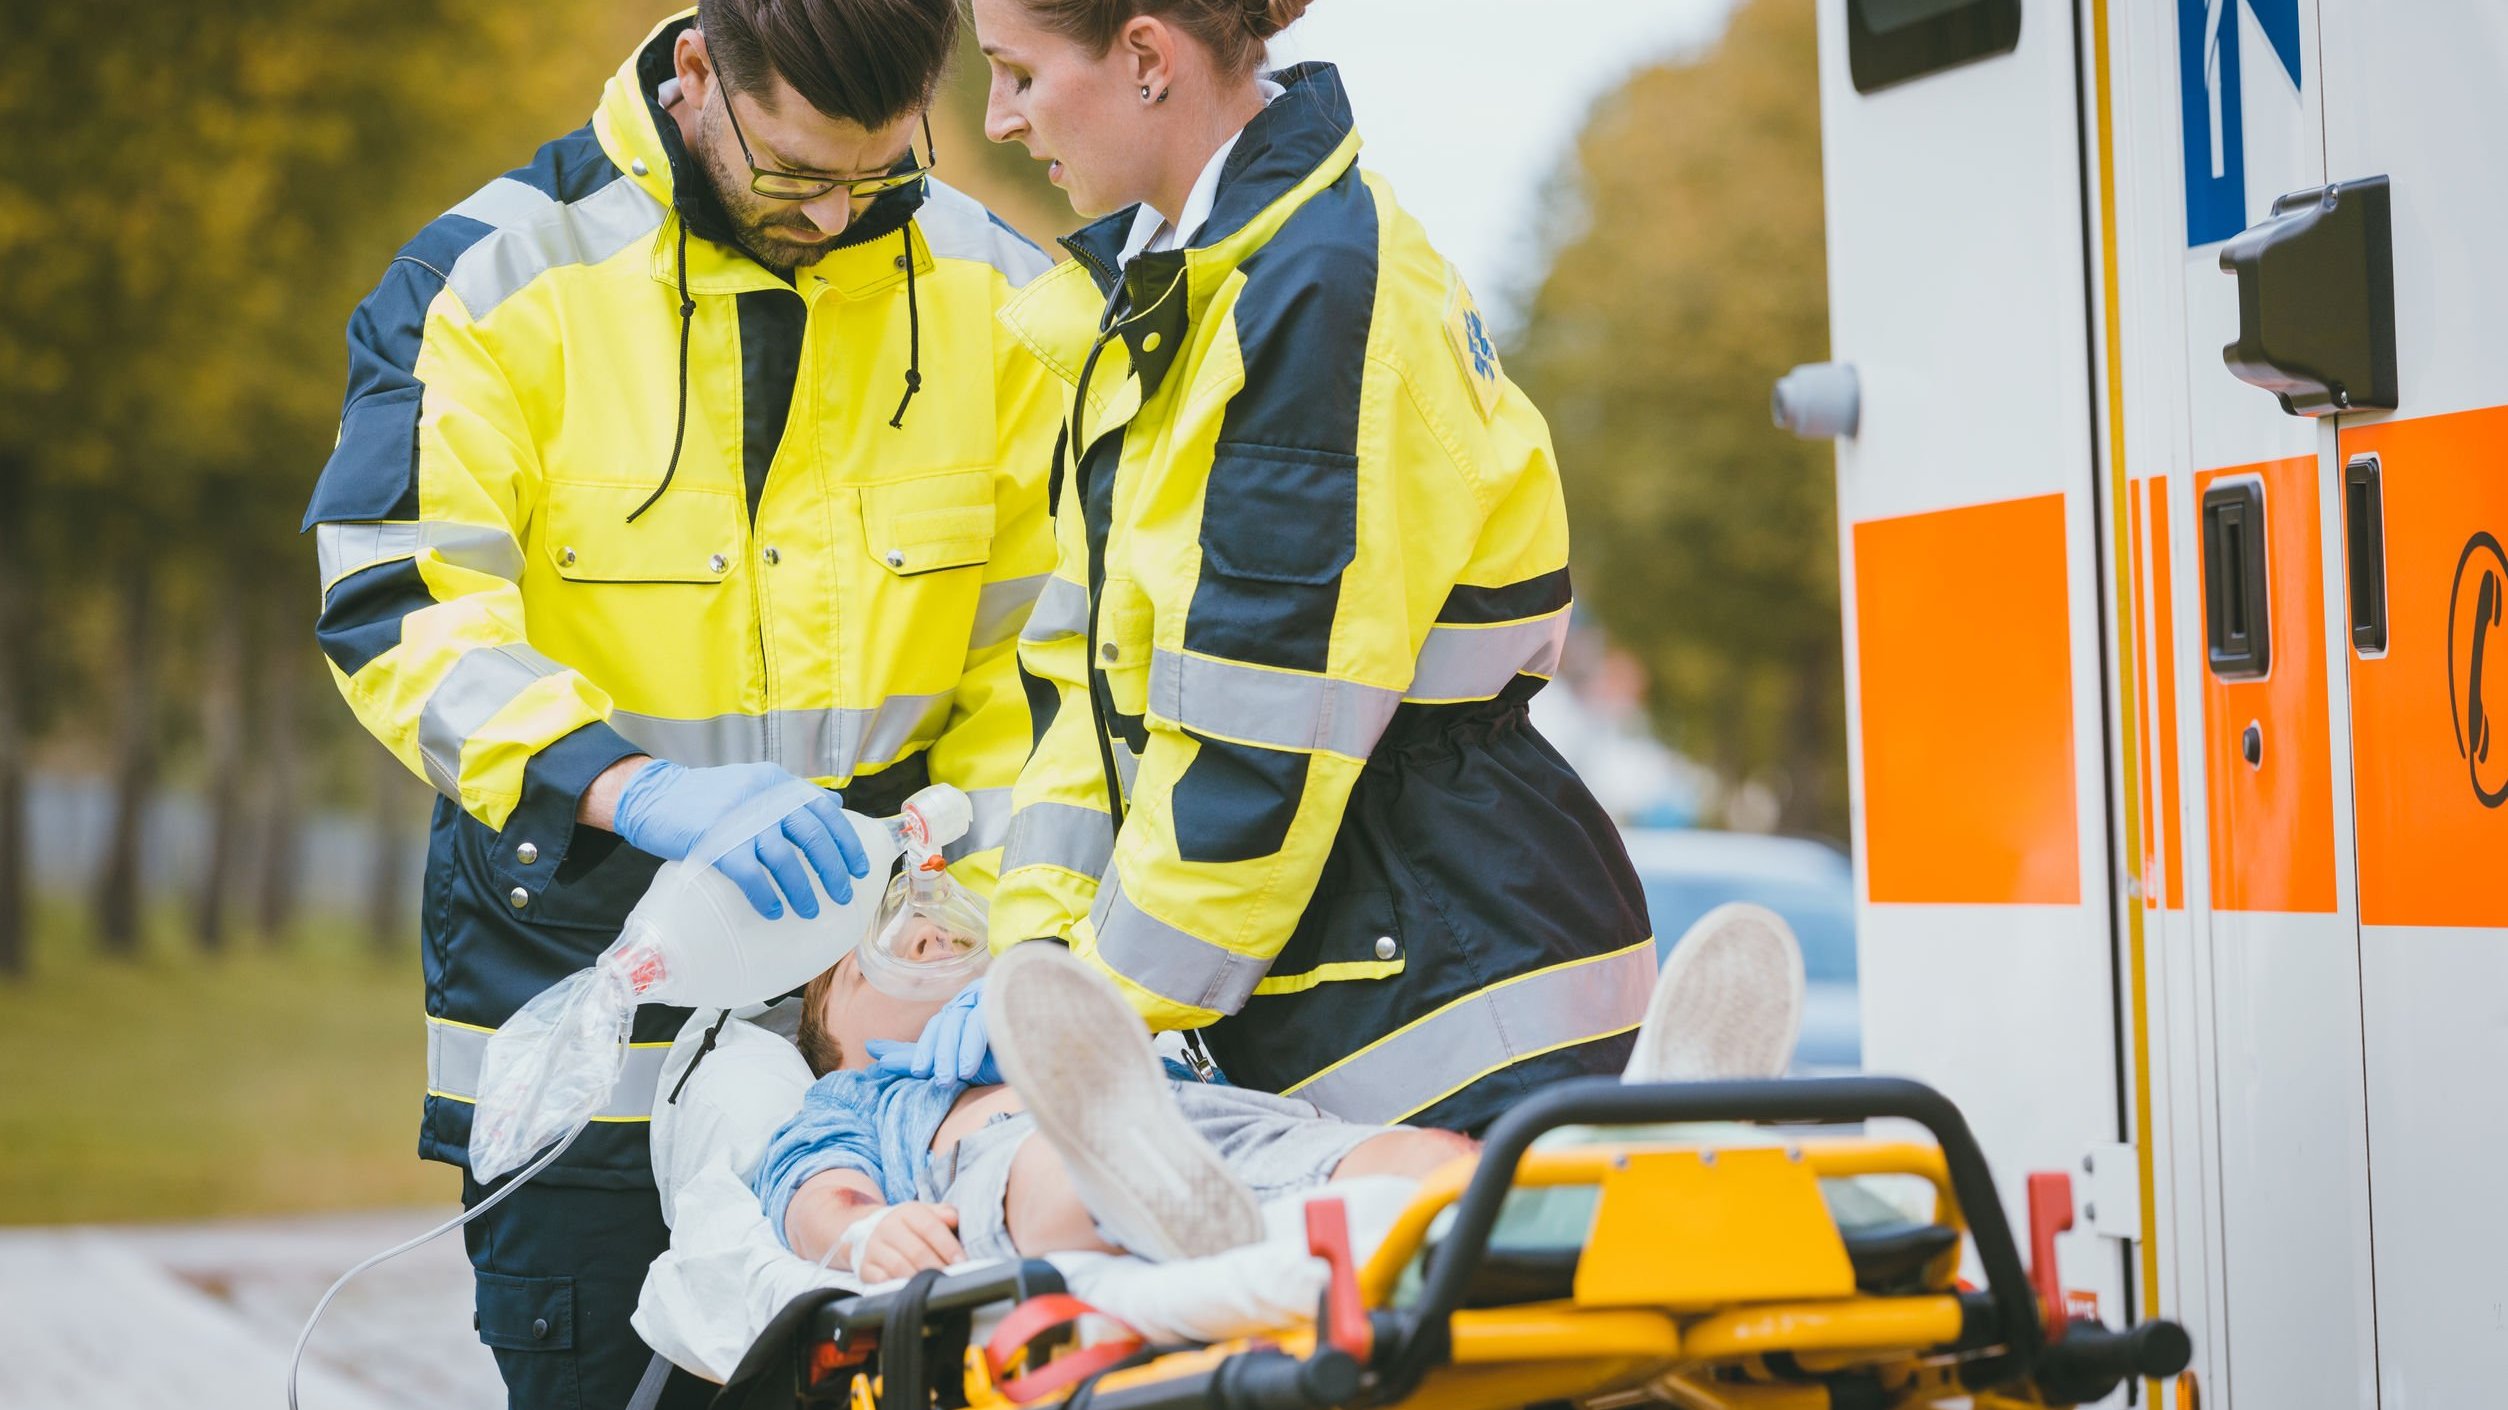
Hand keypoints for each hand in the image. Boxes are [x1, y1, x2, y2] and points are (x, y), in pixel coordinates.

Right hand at [610, 760, 868, 918]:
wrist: (652, 795)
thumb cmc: (704, 797)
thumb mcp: (753, 783)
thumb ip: (791, 795)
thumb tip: (834, 804)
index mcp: (776, 782)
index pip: (824, 810)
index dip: (846, 841)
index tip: (860, 868)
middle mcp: (764, 796)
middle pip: (811, 835)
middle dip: (832, 870)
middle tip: (841, 896)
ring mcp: (740, 819)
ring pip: (784, 859)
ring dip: (801, 889)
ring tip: (809, 911)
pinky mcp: (716, 841)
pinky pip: (750, 874)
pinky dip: (765, 895)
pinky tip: (773, 910)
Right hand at [849, 1201, 963, 1281]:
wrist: (871, 1231)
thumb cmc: (909, 1226)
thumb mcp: (926, 1213)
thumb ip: (944, 1213)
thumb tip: (954, 1218)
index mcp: (907, 1212)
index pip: (930, 1227)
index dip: (948, 1246)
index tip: (961, 1262)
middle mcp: (887, 1228)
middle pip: (916, 1251)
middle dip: (937, 1267)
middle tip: (951, 1278)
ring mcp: (874, 1248)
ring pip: (899, 1268)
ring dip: (920, 1279)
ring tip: (934, 1287)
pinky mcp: (865, 1268)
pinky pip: (881, 1281)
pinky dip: (897, 1287)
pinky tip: (911, 1292)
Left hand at [865, 983, 999, 1084]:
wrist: (1050, 1054)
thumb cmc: (1002, 1057)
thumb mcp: (956, 1062)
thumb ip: (916, 1055)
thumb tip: (874, 1051)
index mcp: (962, 1011)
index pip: (938, 1025)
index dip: (923, 1048)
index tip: (912, 1070)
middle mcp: (974, 1000)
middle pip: (947, 1021)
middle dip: (936, 1051)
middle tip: (933, 1078)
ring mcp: (992, 998)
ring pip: (961, 1020)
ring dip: (953, 1052)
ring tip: (948, 1078)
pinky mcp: (1008, 1002)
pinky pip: (984, 1021)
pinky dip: (973, 1044)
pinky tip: (969, 1067)